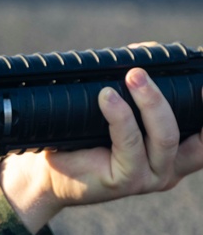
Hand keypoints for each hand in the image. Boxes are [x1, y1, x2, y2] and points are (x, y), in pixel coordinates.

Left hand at [0, 67, 202, 231]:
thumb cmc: (83, 142)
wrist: (47, 176)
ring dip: (151, 101)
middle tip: (153, 69)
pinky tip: (107, 98)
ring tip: (133, 75)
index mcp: (175, 154)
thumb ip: (136, 94)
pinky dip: (120, 116)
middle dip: (188, 97)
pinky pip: (129, 144)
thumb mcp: (117, 116)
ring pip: (164, 137)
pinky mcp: (125, 181)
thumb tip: (143, 54)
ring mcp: (149, 177)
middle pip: (195, 134)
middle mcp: (169, 168)